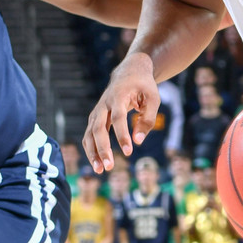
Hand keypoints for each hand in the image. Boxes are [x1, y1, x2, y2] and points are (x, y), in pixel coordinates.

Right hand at [83, 52, 158, 171]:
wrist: (129, 72)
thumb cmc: (143, 86)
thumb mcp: (153, 98)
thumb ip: (148, 119)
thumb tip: (138, 141)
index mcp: (118, 96)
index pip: (118, 118)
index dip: (122, 135)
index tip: (128, 152)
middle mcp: (103, 104)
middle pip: (99, 128)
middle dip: (103, 148)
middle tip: (110, 166)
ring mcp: (97, 111)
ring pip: (89, 133)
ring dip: (93, 152)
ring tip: (100, 170)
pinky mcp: (95, 117)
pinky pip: (89, 135)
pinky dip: (91, 149)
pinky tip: (97, 163)